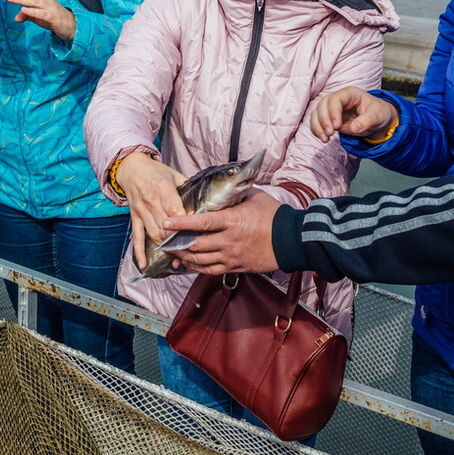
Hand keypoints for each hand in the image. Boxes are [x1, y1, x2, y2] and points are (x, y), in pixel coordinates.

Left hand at [1, 0, 76, 42]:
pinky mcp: (52, 16)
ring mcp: (49, 6)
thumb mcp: (37, 15)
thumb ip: (27, 15)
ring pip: (33, 0)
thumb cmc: (53, 17)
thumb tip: (16, 18)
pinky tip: (24, 10)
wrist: (71, 25)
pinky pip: (42, 13)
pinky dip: (32, 11)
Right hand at [114, 152, 186, 269]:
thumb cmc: (156, 172)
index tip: (197, 230)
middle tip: (191, 248)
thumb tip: (205, 203)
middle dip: (178, 238)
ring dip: (165, 247)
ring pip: (154, 234)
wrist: (131, 168)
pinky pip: (136, 237)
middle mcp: (151, 201)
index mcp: (163, 188)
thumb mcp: (174, 175)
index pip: (175, 210)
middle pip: (165, 225)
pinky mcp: (134, 218)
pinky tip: (144, 265)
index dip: (186, 222)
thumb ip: (188, 189)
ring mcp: (141, 211)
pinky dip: (139, 252)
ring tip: (177, 257)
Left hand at [162, 189, 281, 273]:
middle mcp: (229, 241)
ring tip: (170, 251)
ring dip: (183, 256)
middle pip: (195, 245)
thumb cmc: (274, 216)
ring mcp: (231, 256)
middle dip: (176, 242)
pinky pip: (211, 270)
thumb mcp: (254, 196)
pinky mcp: (235, 267)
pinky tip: (188, 263)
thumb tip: (221, 184)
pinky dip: (196, 267)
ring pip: (200, 260)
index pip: (201, 223)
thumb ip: (235, 192)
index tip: (166, 222)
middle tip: (162, 237)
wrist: (291, 240)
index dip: (182, 223)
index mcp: (233, 221)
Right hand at [310, 87, 397, 142]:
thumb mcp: (377, 116)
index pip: (335, 99)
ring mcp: (331, 108)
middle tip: (330, 134)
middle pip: (322, 104)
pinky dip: (317, 131)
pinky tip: (324, 139)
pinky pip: (317, 122)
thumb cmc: (378, 114)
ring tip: (325, 139)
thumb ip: (367, 121)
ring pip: (316, 113)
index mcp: (350, 94)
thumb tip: (355, 128)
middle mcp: (338, 98)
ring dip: (317, 127)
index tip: (336, 127)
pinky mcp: (328, 118)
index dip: (333, 112)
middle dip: (323, 120)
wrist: (376, 120)